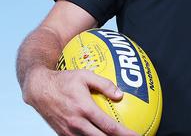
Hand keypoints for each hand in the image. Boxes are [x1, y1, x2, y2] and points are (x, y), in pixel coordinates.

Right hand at [23, 67, 137, 135]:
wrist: (38, 89)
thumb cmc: (63, 80)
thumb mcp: (85, 75)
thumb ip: (104, 84)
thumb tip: (120, 94)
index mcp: (84, 110)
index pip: (109, 127)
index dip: (124, 134)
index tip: (136, 135)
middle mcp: (76, 123)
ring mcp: (68, 131)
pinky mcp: (62, 134)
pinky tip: (99, 135)